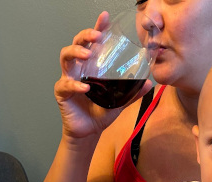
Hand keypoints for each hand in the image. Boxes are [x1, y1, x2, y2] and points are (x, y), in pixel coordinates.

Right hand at [55, 11, 152, 138]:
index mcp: (92, 67)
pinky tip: (85, 87)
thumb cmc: (100, 113)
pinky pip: (65, 85)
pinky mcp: (62, 93)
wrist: (89, 132)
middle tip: (96, 37)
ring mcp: (69, 79)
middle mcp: (79, 69)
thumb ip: (132, 92)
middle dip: (85, 37)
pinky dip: (75, 85)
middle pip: (76, 44)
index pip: (93, 44)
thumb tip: (149, 83)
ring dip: (76, 53)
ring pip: (65, 58)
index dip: (97, 29)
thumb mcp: (120, 101)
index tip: (105, 18)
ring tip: (87, 54)